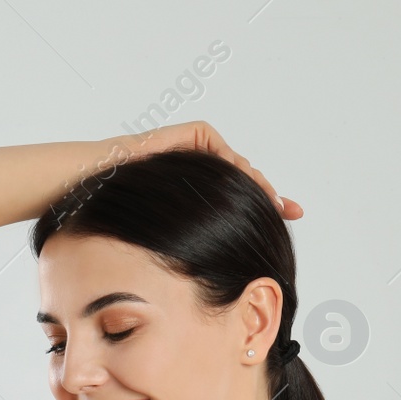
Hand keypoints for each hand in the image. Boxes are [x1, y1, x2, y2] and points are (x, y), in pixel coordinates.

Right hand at [108, 120, 303, 219]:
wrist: (107, 186)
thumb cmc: (136, 216)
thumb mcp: (183, 230)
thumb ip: (209, 234)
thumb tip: (237, 262)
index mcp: (202, 192)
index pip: (241, 196)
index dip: (268, 203)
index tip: (293, 214)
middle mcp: (203, 170)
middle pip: (245, 180)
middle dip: (269, 194)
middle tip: (291, 211)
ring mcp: (198, 151)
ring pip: (236, 166)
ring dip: (251, 184)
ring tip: (266, 202)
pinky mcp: (192, 134)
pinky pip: (218, 147)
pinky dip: (226, 162)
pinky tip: (232, 180)